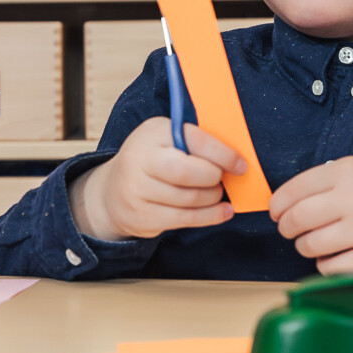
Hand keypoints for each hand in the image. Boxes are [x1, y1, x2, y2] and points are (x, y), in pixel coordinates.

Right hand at [71, 117, 244, 240]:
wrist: (111, 193)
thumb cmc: (152, 162)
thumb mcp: (166, 140)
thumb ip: (194, 143)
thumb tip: (236, 157)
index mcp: (152, 133)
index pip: (193, 140)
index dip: (223, 154)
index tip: (240, 165)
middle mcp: (139, 159)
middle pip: (187, 173)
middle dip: (214, 178)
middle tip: (223, 180)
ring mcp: (136, 190)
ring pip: (189, 199)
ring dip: (213, 198)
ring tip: (217, 194)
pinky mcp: (141, 217)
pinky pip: (185, 220)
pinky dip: (210, 217)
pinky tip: (222, 212)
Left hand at [269, 157, 352, 276]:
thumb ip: (330, 179)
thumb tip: (287, 200)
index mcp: (349, 171)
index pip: (295, 189)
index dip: (278, 204)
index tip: (276, 212)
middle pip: (297, 219)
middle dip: (287, 228)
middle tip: (290, 230)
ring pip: (310, 245)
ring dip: (306, 247)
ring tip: (318, 242)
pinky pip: (329, 268)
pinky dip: (327, 264)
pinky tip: (337, 255)